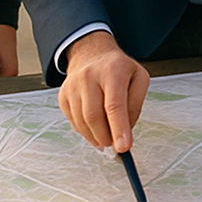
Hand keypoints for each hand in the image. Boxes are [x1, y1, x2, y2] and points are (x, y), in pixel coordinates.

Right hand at [58, 31, 149, 151]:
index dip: (119, 128)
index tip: (123, 147)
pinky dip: (85, 131)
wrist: (91, 54)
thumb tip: (125, 132)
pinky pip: (73, 122)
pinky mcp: (63, 95)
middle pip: (94, 116)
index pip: (114, 104)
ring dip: (96, 137)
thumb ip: (135, 105)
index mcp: (113, 70)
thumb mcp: (138, 78)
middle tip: (115, 145)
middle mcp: (89, 76)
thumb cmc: (118, 68)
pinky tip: (94, 126)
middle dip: (106, 137)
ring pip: (82, 122)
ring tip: (106, 136)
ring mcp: (72, 85)